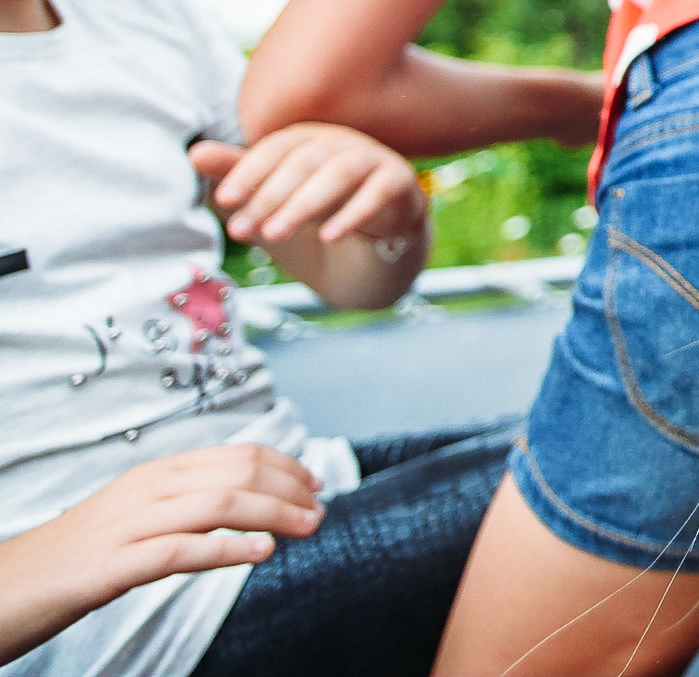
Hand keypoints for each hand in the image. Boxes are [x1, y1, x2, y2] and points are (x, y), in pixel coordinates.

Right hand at [0, 445, 320, 662]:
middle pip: (235, 472)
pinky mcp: (110, 566)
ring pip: (216, 504)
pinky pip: (179, 549)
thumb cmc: (73, 559)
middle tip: (320, 511)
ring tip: (307, 529)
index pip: (234, 455)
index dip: (284, 466)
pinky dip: (227, 548)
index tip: (316, 484)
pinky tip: (260, 553)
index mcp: (153, 475)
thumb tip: (245, 508)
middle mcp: (144, 490)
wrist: (0, 589)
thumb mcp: (134, 520)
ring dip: (273, 514)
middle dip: (288, 488)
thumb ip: (184, 509)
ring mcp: (126, 526)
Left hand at [192, 123, 425, 248]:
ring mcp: (374, 159)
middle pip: (305, 161)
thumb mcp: (271, 199)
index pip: (276, 148)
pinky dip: (353, 214)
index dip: (248, 172)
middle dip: (270, 195)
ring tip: (275, 234)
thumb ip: (237, 175)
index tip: (223, 201)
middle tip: (241, 230)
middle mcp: (342, 142)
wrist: (372, 244)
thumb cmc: (313, 213)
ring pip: (340, 173)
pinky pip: (379, 193)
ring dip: (304, 203)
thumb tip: (193, 152)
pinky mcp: (400, 183)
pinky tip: (329, 237)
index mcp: (308, 139)